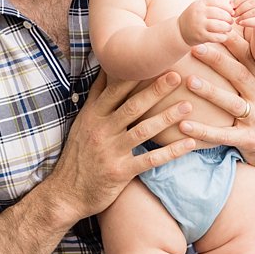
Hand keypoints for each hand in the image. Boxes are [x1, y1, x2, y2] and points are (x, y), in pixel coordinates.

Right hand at [46, 71, 196, 220]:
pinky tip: (189, 143)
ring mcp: (111, 152)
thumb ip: (96, 97)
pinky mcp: (120, 172)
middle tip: (177, 76)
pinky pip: (150, 159)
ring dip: (167, 118)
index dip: (134, 75)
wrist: (66, 193)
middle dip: (156, 91)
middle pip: (132, 106)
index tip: (153, 60)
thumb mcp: (82, 123)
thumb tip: (106, 67)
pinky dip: (171, 152)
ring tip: (188, 106)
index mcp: (93, 116)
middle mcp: (101, 131)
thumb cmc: (78, 154)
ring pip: (143, 130)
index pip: (114, 90)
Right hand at [177, 0, 235, 45]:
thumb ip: (213, 6)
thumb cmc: (194, 18)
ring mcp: (199, 25)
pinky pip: (216, 37)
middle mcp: (198, 14)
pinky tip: (224, 36)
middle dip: (228, 18)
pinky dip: (222, 37)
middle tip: (231, 21)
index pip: (216, 2)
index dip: (227, 7)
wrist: (179, 31)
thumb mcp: (200, 8)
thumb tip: (231, 6)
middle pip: (219, 13)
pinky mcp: (200, 36)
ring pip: (219, 25)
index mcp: (199, 4)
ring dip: (227, 27)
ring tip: (228, 28)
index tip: (231, 12)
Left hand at [178, 36, 254, 174]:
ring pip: (231, 103)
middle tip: (196, 47)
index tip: (216, 26)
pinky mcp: (248, 139)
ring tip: (189, 81)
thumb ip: (247, 66)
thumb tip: (227, 36)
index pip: (248, 57)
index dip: (233, 42)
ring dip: (210, 91)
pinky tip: (184, 125)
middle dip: (217, 60)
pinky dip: (203, 131)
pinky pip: (223, 135)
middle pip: (239, 75)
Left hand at [231, 0, 254, 38]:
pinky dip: (247, 22)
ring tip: (236, 20)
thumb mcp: (253, 7)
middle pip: (252, 2)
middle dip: (240, 8)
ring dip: (243, 16)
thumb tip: (230, 2)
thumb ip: (243, 3)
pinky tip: (241, 23)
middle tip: (233, 14)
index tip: (231, 6)